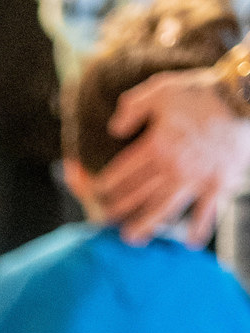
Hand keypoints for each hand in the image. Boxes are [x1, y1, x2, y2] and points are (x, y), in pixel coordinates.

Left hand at [93, 69, 249, 244]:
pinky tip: (189, 243)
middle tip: (107, 218)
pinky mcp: (218, 184)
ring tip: (131, 237)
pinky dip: (197, 229)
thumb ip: (133, 107)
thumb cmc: (202, 91)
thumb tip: (114, 129)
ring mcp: (195, 180)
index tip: (98, 191)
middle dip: (118, 208)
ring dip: (146, 225)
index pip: (122, 172)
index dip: (105, 184)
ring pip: (163, 209)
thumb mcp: (161, 89)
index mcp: (156, 145)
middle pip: (137, 195)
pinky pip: (205, 213)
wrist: (243, 97)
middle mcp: (172, 167)